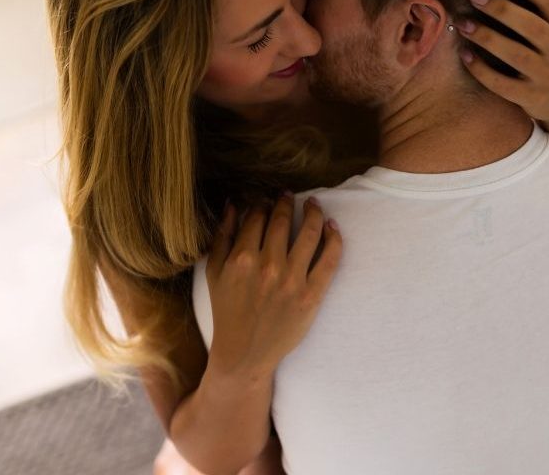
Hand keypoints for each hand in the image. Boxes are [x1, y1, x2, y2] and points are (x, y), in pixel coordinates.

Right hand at [204, 194, 342, 379]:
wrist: (245, 353)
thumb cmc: (227, 311)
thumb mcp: (214, 273)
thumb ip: (222, 237)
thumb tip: (231, 204)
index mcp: (241, 259)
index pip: (257, 217)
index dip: (262, 204)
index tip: (266, 200)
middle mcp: (268, 266)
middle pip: (282, 220)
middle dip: (286, 202)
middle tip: (288, 196)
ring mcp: (292, 281)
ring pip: (309, 233)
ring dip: (313, 212)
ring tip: (313, 204)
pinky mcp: (312, 296)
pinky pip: (330, 259)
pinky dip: (334, 238)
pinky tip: (332, 226)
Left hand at [457, 0, 548, 140]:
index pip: (548, 0)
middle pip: (531, 26)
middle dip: (501, 9)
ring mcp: (546, 75)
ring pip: (516, 56)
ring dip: (488, 38)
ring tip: (464, 24)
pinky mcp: (531, 97)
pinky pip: (503, 85)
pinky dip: (482, 71)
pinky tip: (465, 56)